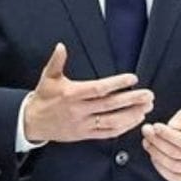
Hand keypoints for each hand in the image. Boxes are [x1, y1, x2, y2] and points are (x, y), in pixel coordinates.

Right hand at [24, 43, 153, 142]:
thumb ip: (57, 61)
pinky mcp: (85, 135)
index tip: (132, 79)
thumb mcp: (48, 77)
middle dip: (131, 100)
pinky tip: (134, 120)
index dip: (117, 84)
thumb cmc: (43, 98)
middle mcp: (79, 110)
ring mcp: (83, 125)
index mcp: (72, 94)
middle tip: (148, 95)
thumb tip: (61, 46)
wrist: (32, 122)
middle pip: (110, 106)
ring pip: (112, 122)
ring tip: (146, 107)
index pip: (99, 89)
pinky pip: (107, 133)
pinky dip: (122, 128)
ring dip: (131, 115)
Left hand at [141, 109, 180, 180]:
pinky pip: (172, 176)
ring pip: (172, 166)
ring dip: (155, 154)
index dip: (167, 134)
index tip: (155, 126)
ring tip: (147, 142)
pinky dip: (159, 167)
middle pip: (176, 154)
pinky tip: (153, 155)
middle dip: (157, 142)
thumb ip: (180, 118)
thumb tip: (169, 127)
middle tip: (146, 132)